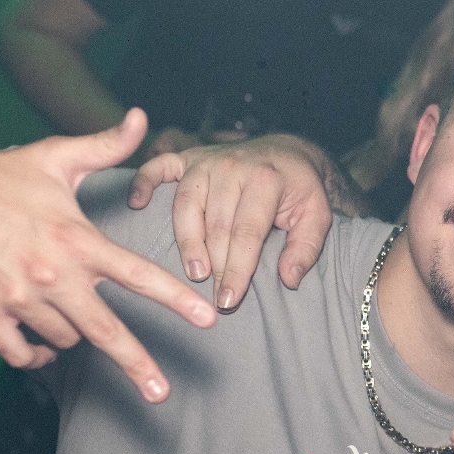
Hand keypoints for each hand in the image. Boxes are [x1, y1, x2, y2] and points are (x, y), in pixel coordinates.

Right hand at [0, 109, 216, 400]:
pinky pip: (21, 352)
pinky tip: (41, 348)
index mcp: (77, 239)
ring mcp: (16, 297)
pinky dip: (36, 356)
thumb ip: (105, 146)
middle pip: (104, 331)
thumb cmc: (2, 175)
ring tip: (64, 309)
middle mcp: (51, 273)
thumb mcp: (56, 155)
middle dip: (136, 364)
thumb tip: (141, 118)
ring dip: (72, 335)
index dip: (175, 299)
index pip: (137, 274)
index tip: (207, 321)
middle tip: (160, 393)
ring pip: (64, 339)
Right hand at [127, 133, 360, 310]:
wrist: (288, 152)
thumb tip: (289, 279)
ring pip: (186, 205)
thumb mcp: (318, 215)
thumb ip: (307, 247)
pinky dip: (144, 182)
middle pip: (216, 225)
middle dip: (215, 265)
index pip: (247, 233)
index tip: (229, 301)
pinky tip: (136, 204)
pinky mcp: (190, 157)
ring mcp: (207, 161)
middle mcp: (233, 167)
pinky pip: (160, 167)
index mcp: (265, 180)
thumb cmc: (299, 190)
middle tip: (213, 299)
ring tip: (194, 273)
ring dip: (187, 242)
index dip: (236, 270)